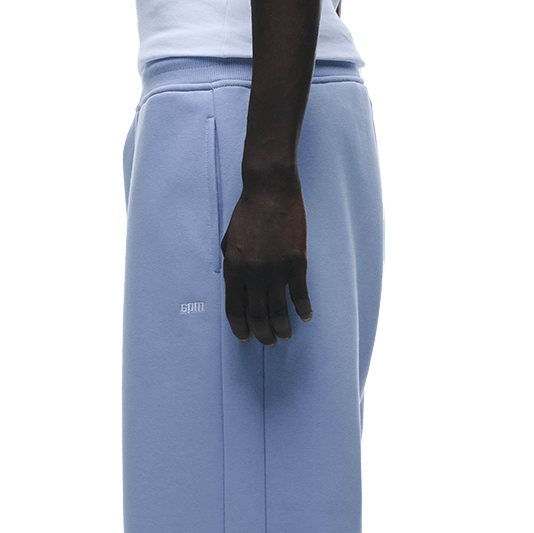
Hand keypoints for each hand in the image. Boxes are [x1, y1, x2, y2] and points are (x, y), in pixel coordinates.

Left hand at [221, 171, 312, 345]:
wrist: (269, 190)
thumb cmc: (247, 212)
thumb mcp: (228, 239)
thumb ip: (230, 264)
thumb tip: (234, 284)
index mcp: (233, 268)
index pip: (234, 309)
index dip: (239, 327)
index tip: (245, 337)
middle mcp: (252, 273)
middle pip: (256, 315)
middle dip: (262, 334)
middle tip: (268, 342)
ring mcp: (275, 269)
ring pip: (278, 310)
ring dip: (282, 328)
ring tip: (285, 336)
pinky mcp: (296, 262)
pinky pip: (300, 294)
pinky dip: (303, 309)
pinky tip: (305, 317)